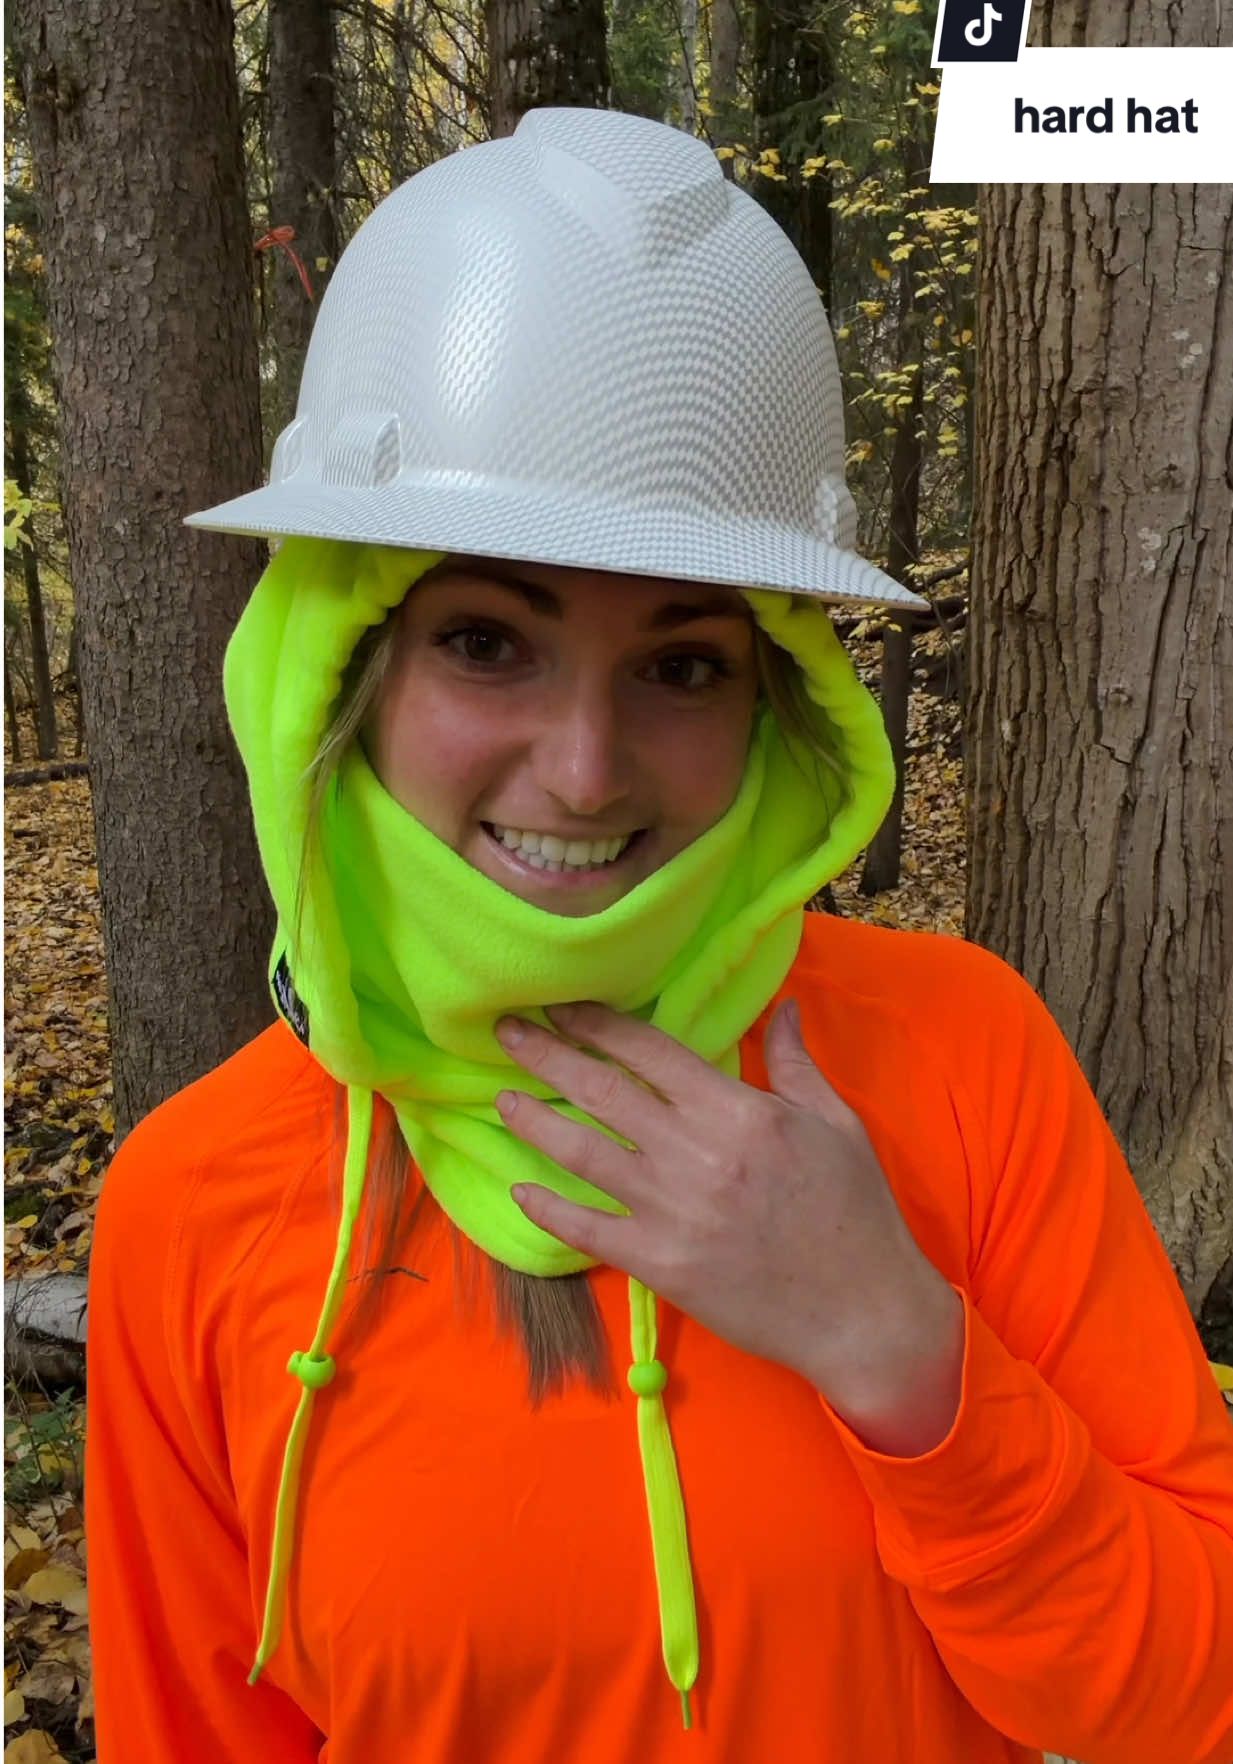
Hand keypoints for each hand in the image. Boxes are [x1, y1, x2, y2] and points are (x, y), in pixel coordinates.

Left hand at [494, 997, 962, 1444]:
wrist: (862, 1312)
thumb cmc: (856, 1211)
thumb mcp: (834, 1123)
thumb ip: (794, 1063)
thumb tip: (782, 1005)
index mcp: (738, 1112)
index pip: (650, 1051)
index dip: (598, 1023)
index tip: (562, 1004)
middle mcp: (694, 1154)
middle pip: (602, 1092)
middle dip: (548, 1055)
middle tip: (506, 1032)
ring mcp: (671, 1211)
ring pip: (582, 1154)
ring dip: (534, 1122)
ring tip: (501, 1099)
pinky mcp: (659, 1264)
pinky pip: (589, 1229)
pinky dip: (550, 1210)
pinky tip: (522, 1192)